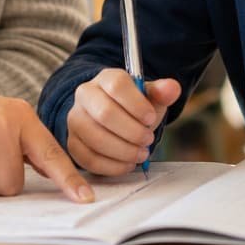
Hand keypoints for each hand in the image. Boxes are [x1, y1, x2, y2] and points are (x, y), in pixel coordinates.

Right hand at [66, 68, 181, 175]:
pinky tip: (127, 163)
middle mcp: (85, 95)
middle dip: (132, 132)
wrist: (115, 118)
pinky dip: (113, 166)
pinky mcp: (72, 143)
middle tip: (148, 139)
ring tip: (140, 153)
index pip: (117, 86)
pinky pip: (89, 159)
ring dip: (124, 151)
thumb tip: (172, 88)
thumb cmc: (132, 107)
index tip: (150, 118)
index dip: (137, 105)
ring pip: (96, 138)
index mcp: (105, 78)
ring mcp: (76, 119)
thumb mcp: (149, 97)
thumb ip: (161, 93)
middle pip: (105, 114)